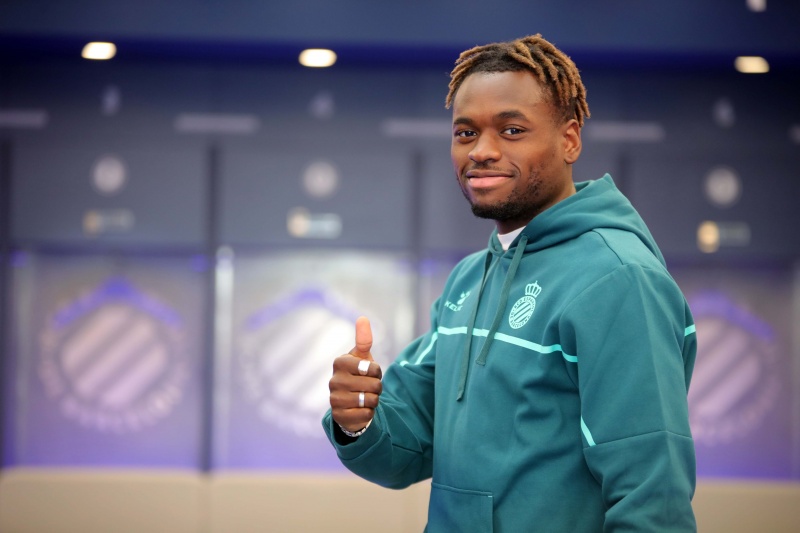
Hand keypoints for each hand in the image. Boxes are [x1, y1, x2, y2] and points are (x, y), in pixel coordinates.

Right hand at [329, 316, 382, 432]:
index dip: (377, 371)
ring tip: (364, 397)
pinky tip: (359, 409)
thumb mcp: (361, 357)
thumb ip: (363, 340)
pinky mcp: (339, 416)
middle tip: (368, 387)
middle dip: (377, 387)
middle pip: (374, 385)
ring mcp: (334, 399)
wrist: (349, 401)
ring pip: (371, 400)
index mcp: (339, 362)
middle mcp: (334, 381)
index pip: (373, 368)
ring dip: (373, 400)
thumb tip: (363, 318)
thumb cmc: (358, 374)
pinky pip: (366, 415)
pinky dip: (368, 413)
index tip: (369, 372)